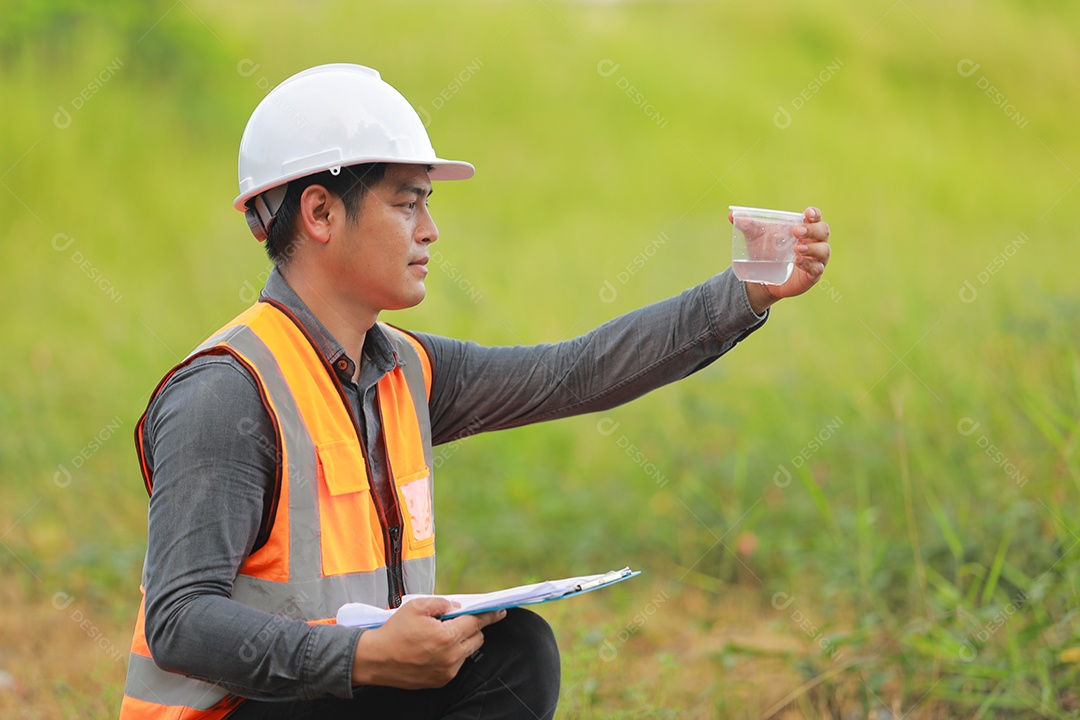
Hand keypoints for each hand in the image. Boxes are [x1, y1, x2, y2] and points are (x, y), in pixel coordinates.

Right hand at [351, 597, 505, 688]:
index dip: (489, 615)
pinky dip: (452, 655)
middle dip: (472, 627)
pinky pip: (456, 664)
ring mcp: (446, 671)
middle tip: (460, 620)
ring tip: (443, 634)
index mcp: (446, 636)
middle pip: (477, 638)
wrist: (376, 659)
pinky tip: (436, 648)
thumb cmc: (394, 630)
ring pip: (468, 652)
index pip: (476, 622)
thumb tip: (458, 606)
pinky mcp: (440, 681)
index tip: (500, 611)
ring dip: (462, 642)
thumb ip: (441, 603)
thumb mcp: (416, 606)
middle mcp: (450, 657)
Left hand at [732, 206, 831, 313]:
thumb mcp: (754, 238)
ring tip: (796, 249)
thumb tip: (732, 215)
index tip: (807, 214)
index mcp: (805, 228)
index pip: (816, 218)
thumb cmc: (764, 251)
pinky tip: (797, 261)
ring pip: (824, 250)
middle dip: (812, 230)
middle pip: (823, 232)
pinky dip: (809, 264)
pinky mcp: (812, 275)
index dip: (815, 214)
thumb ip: (747, 226)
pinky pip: (817, 269)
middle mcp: (815, 242)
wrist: (761, 277)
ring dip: (812, 248)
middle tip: (797, 232)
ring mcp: (816, 259)